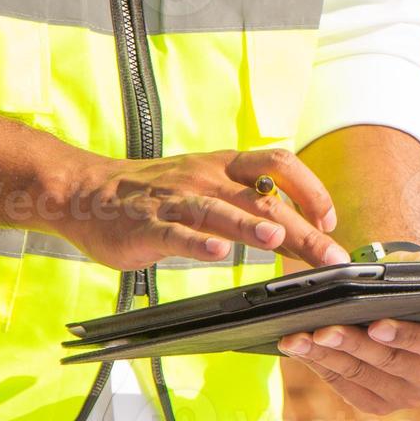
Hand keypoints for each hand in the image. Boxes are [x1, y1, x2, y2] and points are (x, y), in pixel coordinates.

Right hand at [52, 148, 349, 270]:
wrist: (88, 192)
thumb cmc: (159, 196)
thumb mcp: (211, 188)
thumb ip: (253, 206)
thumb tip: (303, 232)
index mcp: (226, 167)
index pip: (280, 165)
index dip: (312, 189)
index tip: (331, 221)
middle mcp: (206, 178)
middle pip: (263, 198)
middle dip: (303, 229)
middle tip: (330, 255)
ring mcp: (176, 201)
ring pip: (220, 210)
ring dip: (251, 224)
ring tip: (277, 238)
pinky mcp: (148, 226)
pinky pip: (176, 233)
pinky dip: (197, 242)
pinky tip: (216, 252)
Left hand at [280, 241, 419, 414]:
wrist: (394, 312)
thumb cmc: (410, 289)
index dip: (405, 335)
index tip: (375, 325)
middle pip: (389, 363)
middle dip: (352, 344)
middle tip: (321, 329)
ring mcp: (406, 396)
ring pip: (361, 376)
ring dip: (326, 356)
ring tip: (297, 337)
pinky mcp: (378, 405)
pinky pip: (345, 387)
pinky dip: (321, 366)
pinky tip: (299, 349)